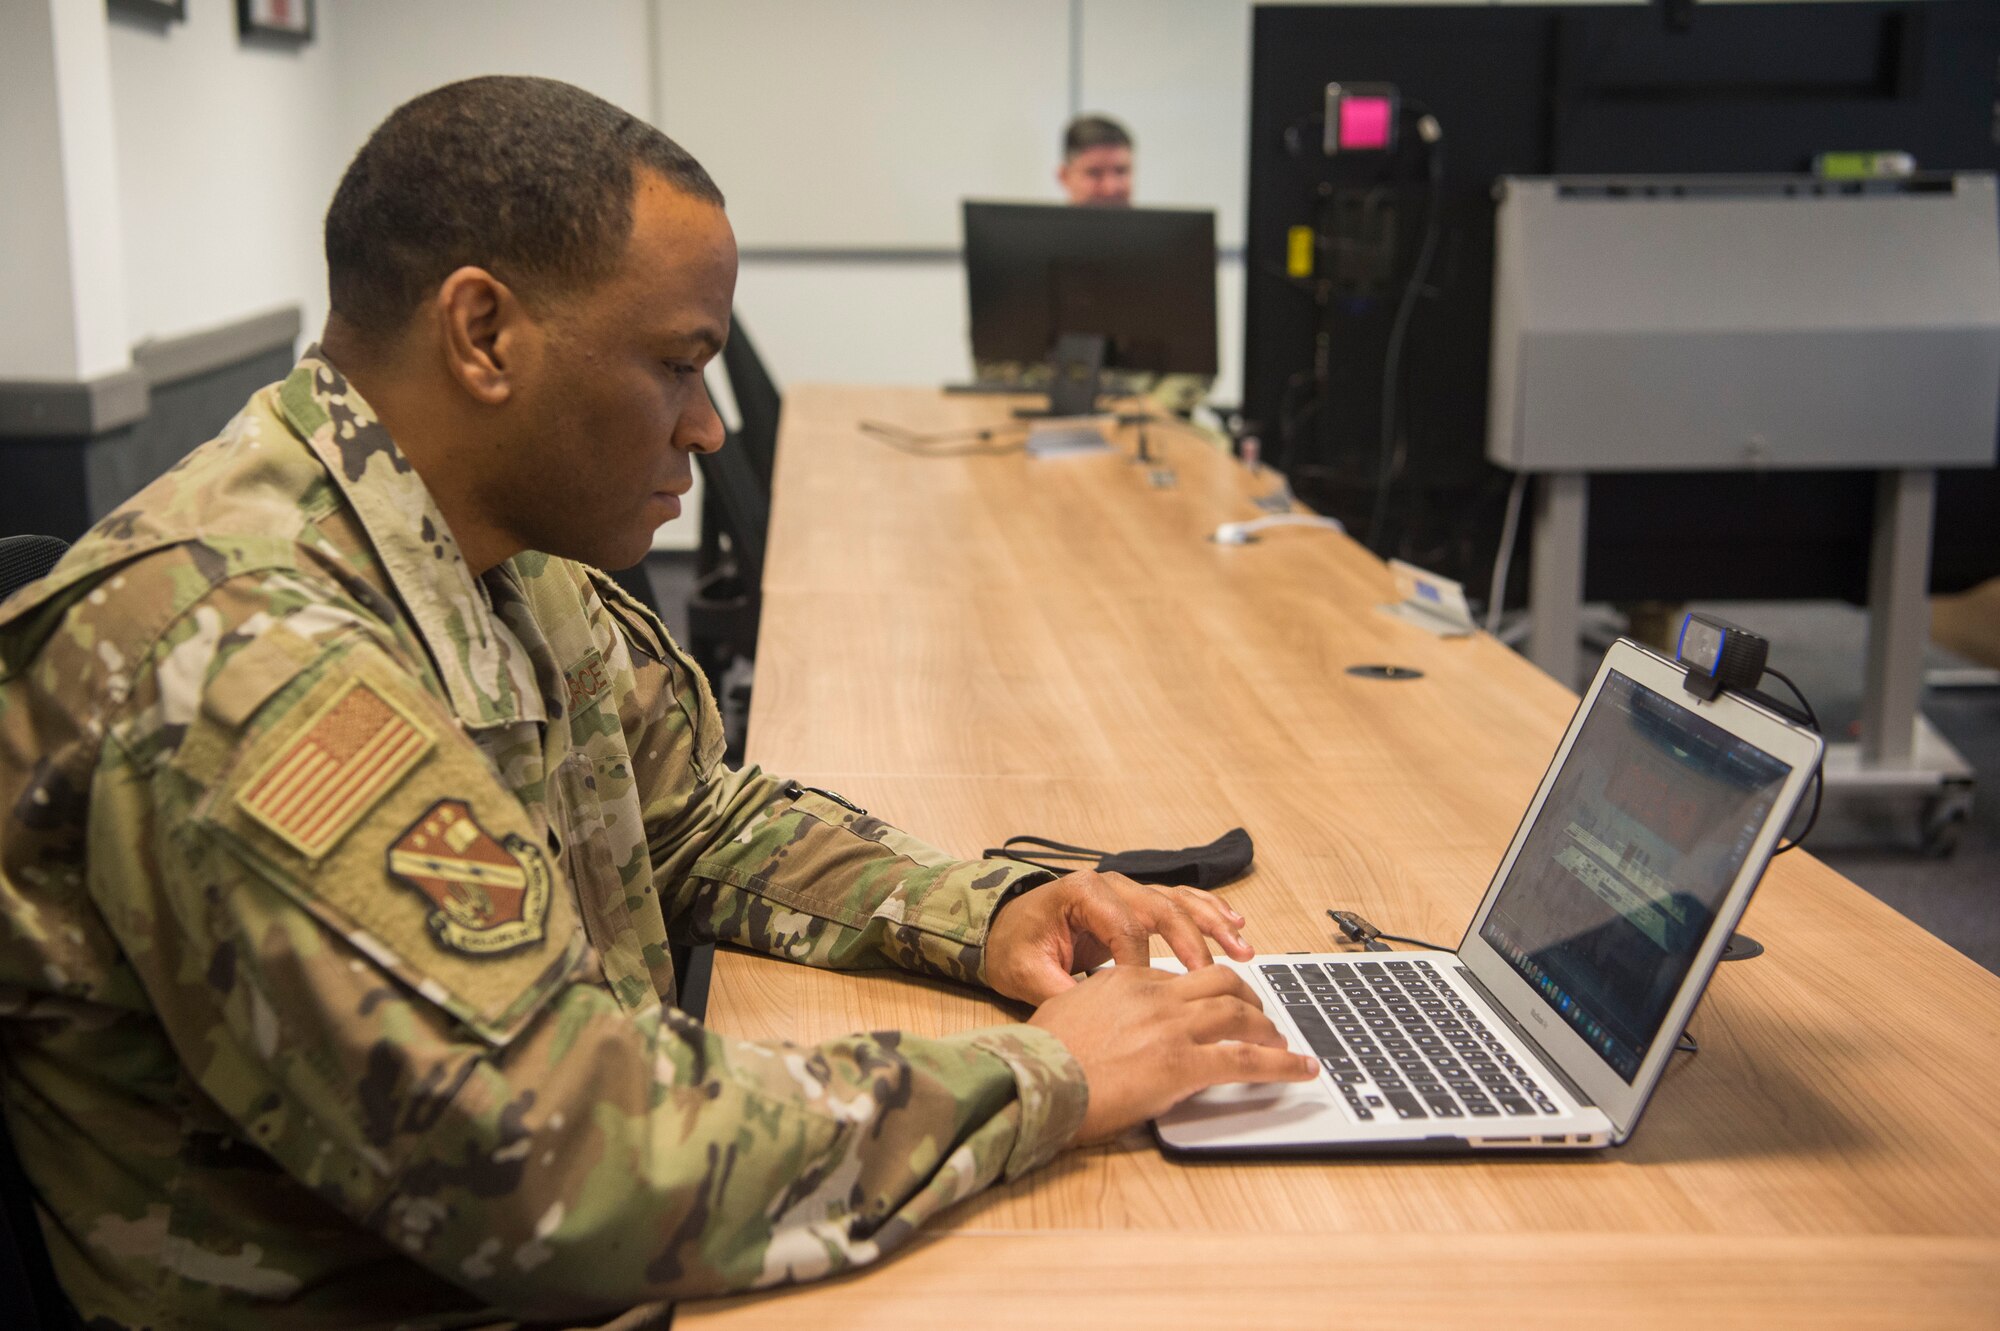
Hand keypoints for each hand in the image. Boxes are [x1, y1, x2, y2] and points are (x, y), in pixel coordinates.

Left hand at [983, 870, 1253, 1004]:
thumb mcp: (1027, 974)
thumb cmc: (1014, 947)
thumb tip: (1097, 1022)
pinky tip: (1235, 924)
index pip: (1124, 928)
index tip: (1152, 997)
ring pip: (1178, 901)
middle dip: (1192, 941)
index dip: (1142, 964)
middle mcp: (1110, 885)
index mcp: (1082, 893)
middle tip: (1215, 974)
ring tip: (1242, 948)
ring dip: (1212, 925)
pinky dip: (1208, 911)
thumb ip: (1062, 994)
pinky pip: (1179, 900)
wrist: (1002, 927)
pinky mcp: (1136, 903)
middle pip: (1161, 908)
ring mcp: (1126, 890)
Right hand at [1028, 963, 1319, 1141]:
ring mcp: (1172, 1027)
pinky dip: (1282, 1064)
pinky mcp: (1184, 1065)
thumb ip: (1094, 1007)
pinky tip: (1301, 1069)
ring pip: (1240, 1013)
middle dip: (1247, 997)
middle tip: (1259, 1015)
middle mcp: (1154, 995)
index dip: (1204, 991)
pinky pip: (1247, 1060)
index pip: (1178, 976)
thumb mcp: (1064, 1012)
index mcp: (1126, 980)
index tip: (1214, 1005)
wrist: (1035, 1081)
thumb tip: (1104, 1019)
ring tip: (1282, 1042)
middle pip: (1220, 982)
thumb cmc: (1041, 1058)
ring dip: (1268, 1027)